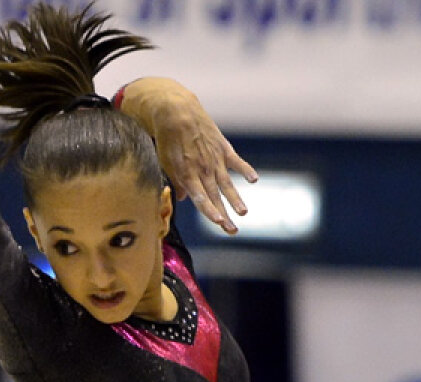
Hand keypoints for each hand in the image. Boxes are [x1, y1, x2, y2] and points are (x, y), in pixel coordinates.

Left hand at [123, 78, 256, 234]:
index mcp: (188, 175)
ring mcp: (214, 159)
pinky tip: (254, 179)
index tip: (218, 222)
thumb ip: (178, 182)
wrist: (177, 112)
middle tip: (232, 231)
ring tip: (244, 212)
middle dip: (224, 215)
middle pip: (216, 196)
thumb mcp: (166, 164)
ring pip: (227, 183)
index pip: (201, 198)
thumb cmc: (168, 141)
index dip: (210, 211)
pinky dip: (245, 169)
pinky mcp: (222, 147)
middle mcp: (203, 169)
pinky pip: (236, 161)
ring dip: (236, 199)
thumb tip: (184, 198)